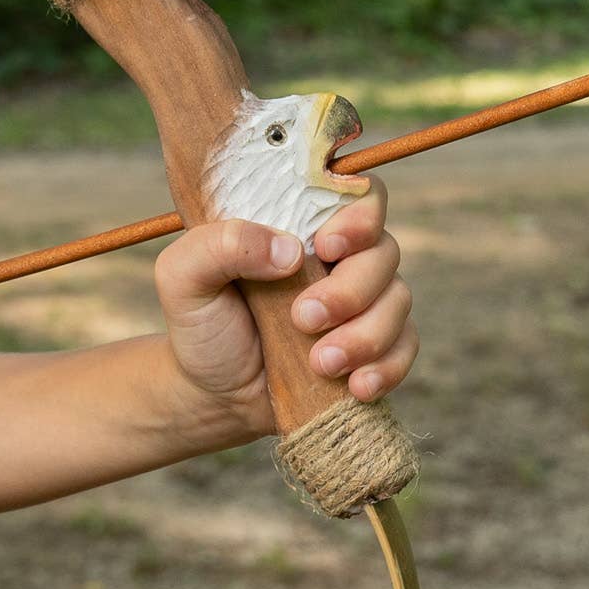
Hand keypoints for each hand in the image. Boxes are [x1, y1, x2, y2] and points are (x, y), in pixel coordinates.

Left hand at [153, 175, 417, 440]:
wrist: (211, 393)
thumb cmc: (201, 322)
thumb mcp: (184, 277)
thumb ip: (220, 245)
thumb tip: (288, 250)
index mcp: (300, 225)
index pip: (357, 194)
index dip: (358, 216)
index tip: (325, 247)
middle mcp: (341, 258)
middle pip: (383, 251)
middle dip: (349, 290)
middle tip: (303, 319)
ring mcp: (364, 302)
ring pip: (398, 301)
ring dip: (365, 335)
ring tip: (320, 363)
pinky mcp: (376, 347)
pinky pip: (405, 347)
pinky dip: (387, 367)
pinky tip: (356, 386)